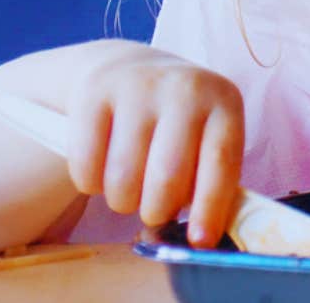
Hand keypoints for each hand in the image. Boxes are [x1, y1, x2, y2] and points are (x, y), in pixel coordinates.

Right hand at [65, 47, 243, 247]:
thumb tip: (199, 241)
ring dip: (123, 202)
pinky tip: (103, 171)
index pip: (220, 162)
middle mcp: (185, 87)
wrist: (129, 68)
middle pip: (168, 177)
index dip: (209, 208)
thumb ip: (209, 184)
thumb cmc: (178, 123)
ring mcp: (138, 85)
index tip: (198, 241)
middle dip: (157, 210)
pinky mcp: (94, 93)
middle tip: (153, 211)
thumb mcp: (206, 138)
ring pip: (123, 179)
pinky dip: (91, 185)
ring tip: (129, 190)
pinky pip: (86, 167)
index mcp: (223, 101)